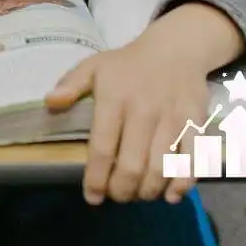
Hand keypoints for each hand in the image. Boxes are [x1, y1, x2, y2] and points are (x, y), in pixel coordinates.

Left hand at [45, 32, 210, 206]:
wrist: (175, 48)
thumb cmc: (128, 63)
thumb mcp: (94, 66)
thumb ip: (71, 85)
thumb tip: (49, 103)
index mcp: (115, 98)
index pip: (102, 147)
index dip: (96, 179)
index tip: (92, 197)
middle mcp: (143, 110)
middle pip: (132, 165)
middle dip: (122, 191)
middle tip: (117, 196)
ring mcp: (172, 118)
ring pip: (161, 169)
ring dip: (148, 191)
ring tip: (138, 194)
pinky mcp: (196, 123)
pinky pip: (192, 161)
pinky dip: (181, 184)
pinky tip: (170, 194)